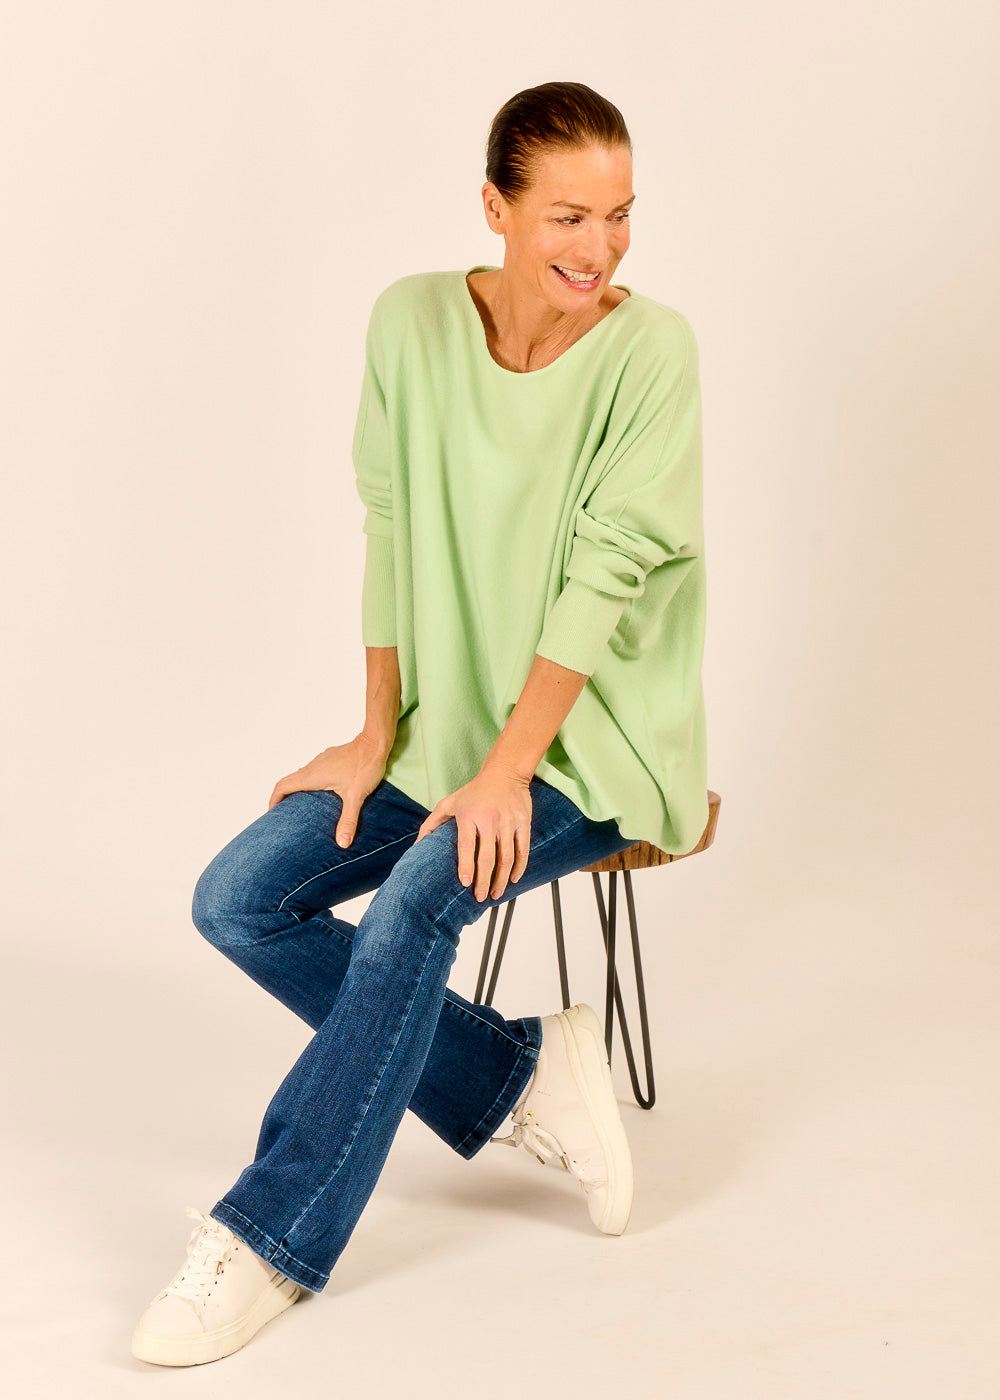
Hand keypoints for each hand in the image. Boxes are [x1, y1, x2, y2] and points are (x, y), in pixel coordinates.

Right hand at [268, 733, 388, 847]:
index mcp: (312, 775)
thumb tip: (342, 843)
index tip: (271, 814)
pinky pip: (312, 771)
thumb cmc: (365, 765)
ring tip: (302, 807)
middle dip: (283, 798)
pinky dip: (309, 783)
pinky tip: (323, 793)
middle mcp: (313, 766)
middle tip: (285, 815)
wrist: (376, 742)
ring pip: (301, 776)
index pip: (282, 786)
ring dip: (297, 790)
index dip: (273, 800)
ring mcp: (321, 760)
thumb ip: (348, 820)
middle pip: (289, 782)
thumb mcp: (356, 796)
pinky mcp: (330, 758)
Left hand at [414, 760, 531, 901]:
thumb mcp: (449, 803)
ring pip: (507, 857)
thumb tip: (418, 846)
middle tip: (481, 897)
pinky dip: (519, 867)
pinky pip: (523, 849)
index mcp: (468, 815)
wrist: (504, 772)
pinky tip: (513, 879)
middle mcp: (489, 819)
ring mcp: (508, 821)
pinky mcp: (523, 822)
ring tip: (496, 894)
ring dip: (502, 879)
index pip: (467, 846)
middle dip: (484, 881)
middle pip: (487, 857)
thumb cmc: (474, 791)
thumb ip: (431, 824)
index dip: (466, 866)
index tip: (465, 883)